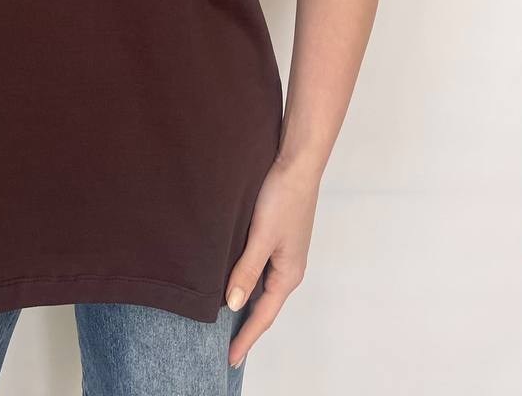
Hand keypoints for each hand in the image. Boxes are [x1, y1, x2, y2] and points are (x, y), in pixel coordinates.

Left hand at [224, 155, 320, 368]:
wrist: (298, 164)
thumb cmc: (283, 197)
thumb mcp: (261, 235)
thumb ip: (246, 269)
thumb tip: (233, 304)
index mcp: (288, 274)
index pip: (264, 316)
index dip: (246, 338)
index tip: (230, 359)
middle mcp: (288, 268)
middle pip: (265, 307)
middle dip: (247, 328)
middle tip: (226, 348)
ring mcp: (284, 254)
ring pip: (262, 288)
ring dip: (247, 305)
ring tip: (227, 322)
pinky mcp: (278, 239)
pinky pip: (261, 270)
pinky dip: (248, 282)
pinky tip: (235, 282)